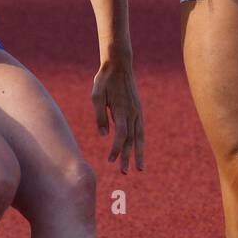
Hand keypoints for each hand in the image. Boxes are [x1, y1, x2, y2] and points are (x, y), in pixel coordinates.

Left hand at [91, 55, 144, 173]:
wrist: (119, 65)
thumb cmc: (104, 80)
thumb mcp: (96, 96)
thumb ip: (100, 116)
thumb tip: (104, 135)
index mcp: (122, 110)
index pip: (121, 135)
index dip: (116, 149)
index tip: (111, 160)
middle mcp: (133, 113)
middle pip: (131, 140)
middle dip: (128, 157)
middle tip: (124, 172)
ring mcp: (138, 111)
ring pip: (140, 136)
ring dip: (139, 153)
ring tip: (140, 168)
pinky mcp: (138, 109)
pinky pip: (141, 129)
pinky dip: (141, 141)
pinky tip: (139, 150)